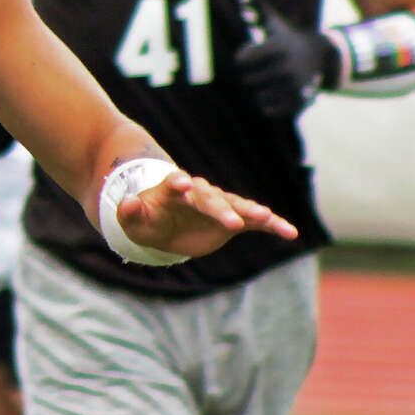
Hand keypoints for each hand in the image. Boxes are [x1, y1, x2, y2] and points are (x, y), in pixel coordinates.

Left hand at [117, 170, 298, 259]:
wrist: (164, 224)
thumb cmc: (147, 219)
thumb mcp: (133, 220)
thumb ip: (128, 212)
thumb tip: (124, 204)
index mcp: (172, 190)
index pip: (174, 183)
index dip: (178, 183)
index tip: (184, 182)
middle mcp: (199, 194)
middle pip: (211, 198)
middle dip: (221, 208)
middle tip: (232, 220)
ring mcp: (219, 205)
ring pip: (237, 206)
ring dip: (251, 212)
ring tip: (267, 217)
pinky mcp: (233, 219)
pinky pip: (255, 222)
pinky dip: (271, 225)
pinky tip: (289, 232)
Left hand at [234, 1, 339, 117]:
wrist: (319, 58)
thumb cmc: (284, 38)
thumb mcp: (271, 22)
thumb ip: (254, 4)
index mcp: (278, 47)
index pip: (241, 59)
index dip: (244, 56)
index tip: (255, 52)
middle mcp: (287, 68)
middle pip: (246, 80)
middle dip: (251, 74)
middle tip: (266, 67)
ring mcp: (294, 88)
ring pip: (255, 96)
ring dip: (259, 89)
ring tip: (272, 78)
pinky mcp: (299, 104)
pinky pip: (266, 110)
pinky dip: (267, 104)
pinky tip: (277, 92)